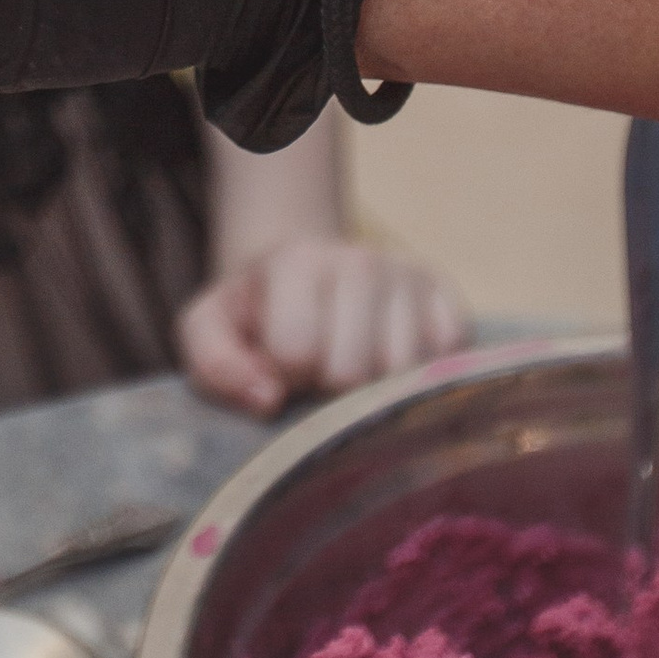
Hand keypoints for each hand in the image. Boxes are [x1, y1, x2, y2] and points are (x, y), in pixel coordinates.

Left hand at [178, 237, 465, 418]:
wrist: (307, 273)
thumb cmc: (255, 313)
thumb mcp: (210, 329)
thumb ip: (215, 364)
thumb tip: (268, 398)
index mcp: (297, 260)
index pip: (298, 353)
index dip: (283, 375)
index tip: (279, 364)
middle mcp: (362, 260)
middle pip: (354, 372)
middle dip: (328, 387)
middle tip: (318, 370)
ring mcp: (411, 277)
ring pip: (402, 376)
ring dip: (373, 389)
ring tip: (352, 363)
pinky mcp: (448, 300)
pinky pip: (446, 366)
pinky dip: (418, 378)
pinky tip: (388, 360)